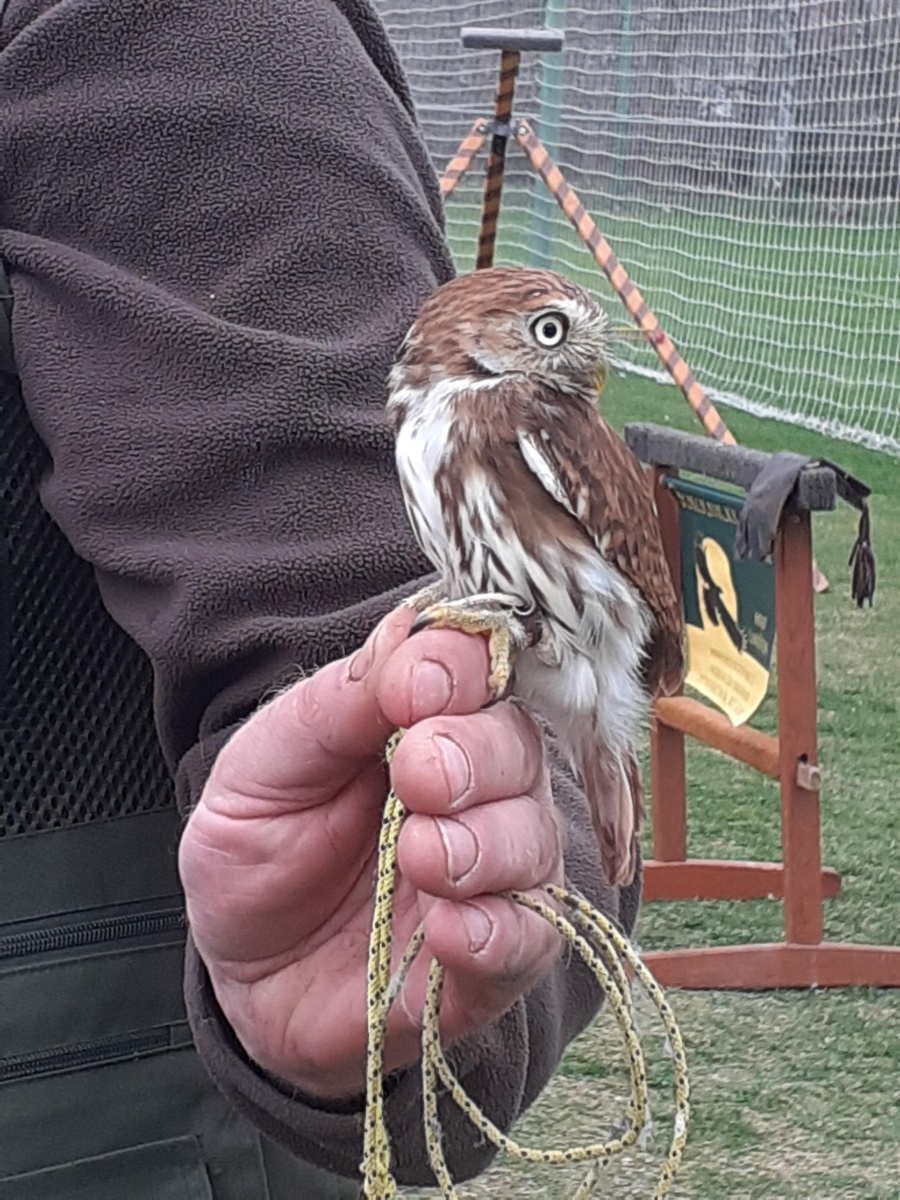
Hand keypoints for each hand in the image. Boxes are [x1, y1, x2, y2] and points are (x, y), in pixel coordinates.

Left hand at [178, 605, 562, 1099]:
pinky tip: (445, 930)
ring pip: (535, 838)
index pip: (475, 669)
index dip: (457, 668)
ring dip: (485, 843)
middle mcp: (475, 787)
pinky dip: (496, 930)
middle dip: (475, 754)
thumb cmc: (258, 854)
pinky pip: (533, 937)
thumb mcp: (261, 770)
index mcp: (422, 722)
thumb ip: (331, 708)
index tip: (411, 689)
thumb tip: (407, 633)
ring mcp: (492, 873)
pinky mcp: (496, 958)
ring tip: (419, 858)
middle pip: (518, 747)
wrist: (242, 976)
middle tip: (418, 775)